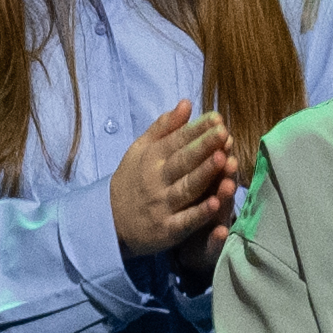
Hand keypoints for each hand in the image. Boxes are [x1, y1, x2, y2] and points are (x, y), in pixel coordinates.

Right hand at [108, 93, 251, 274]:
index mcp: (151, 158)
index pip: (176, 141)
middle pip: (182, 162)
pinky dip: (199, 213)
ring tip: (223, 160)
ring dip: (204, 175)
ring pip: (186, 188)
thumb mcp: (140, 149)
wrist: (109, 221)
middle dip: (203, 147)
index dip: (196, 129)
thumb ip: (164, 127)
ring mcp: (161, 206)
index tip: (217, 118)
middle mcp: (156, 181)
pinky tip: (215, 203)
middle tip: (223, 133)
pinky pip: (185, 221)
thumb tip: (187, 103)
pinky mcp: (167, 230)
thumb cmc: (132, 180)